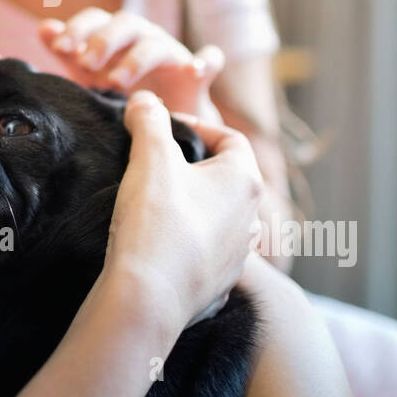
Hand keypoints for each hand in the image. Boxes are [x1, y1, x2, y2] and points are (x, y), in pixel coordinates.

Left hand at [40, 9, 223, 118]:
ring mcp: (171, 54)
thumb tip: (43, 27)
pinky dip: (206, 62)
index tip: (59, 48)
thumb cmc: (120, 93)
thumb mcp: (90, 74)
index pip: (96, 19)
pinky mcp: (195, 75)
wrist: (163, 125)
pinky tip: (197, 69)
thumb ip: (68, 50)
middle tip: (84, 63)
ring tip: (116, 82)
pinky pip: (208, 62)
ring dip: (135, 59)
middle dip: (103, 41)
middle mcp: (143, 38)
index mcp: (115, 35)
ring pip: (156, 45)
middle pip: (126, 24)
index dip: (78, 28)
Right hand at [101, 91, 263, 333]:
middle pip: (226, 179)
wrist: (149, 297)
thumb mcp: (149, 157)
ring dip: (194, 207)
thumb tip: (143, 100)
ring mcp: (239, 256)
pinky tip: (159, 243)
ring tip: (157, 205)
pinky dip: (188, 243)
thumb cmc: (156, 221)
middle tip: (156, 165)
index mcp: (244, 181)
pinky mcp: (220, 284)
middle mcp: (252, 218)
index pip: (230, 138)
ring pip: (220, 218)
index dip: (197, 126)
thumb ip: (148, 120)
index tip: (164, 130)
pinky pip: (208, 253)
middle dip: (193, 168)